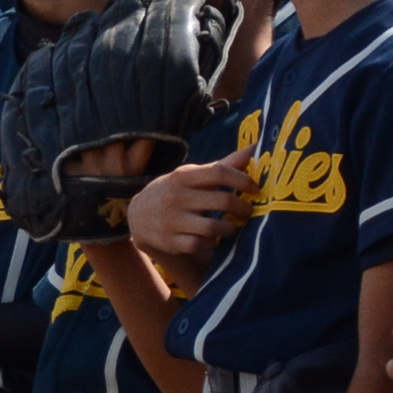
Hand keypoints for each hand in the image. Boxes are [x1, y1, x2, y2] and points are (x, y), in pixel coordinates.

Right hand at [124, 153, 249, 263]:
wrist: (138, 217)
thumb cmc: (176, 192)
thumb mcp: (192, 176)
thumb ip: (223, 165)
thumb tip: (255, 147)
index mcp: (182, 176)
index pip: (219, 172)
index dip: (242, 180)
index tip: (254, 188)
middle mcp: (176, 197)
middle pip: (223, 201)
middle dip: (242, 208)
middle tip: (247, 211)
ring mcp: (172, 220)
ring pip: (214, 227)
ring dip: (230, 228)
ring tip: (232, 226)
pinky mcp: (170, 242)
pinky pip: (200, 245)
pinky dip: (211, 243)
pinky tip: (213, 239)